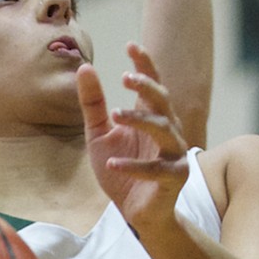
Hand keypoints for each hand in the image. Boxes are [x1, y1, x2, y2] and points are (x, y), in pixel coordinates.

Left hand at [78, 44, 188, 233]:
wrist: (136, 212)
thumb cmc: (121, 171)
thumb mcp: (99, 135)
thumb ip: (93, 104)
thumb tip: (84, 67)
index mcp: (150, 117)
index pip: (152, 83)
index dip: (144, 64)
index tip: (131, 45)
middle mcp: (167, 131)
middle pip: (163, 100)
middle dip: (146, 86)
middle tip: (125, 77)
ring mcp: (174, 154)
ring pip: (164, 129)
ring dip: (140, 120)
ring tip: (116, 115)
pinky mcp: (174, 178)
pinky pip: (156, 170)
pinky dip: (134, 166)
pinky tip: (111, 164)